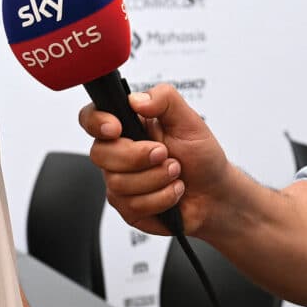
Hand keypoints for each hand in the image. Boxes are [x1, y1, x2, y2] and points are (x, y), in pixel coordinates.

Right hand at [79, 83, 231, 235]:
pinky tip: (173, 191)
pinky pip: (132, 206)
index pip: (91, 117)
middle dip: (137, 156)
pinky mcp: (127, 207)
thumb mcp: (190, 120)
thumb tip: (137, 99)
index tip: (117, 128)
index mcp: (128, 125)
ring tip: (176, 173)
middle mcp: (118, 152)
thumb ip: (165, 99)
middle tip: (165, 154)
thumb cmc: (201, 155)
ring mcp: (120, 181)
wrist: (214, 192)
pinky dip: (161, 198)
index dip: (96, 122)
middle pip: (100, 154)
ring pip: (118, 183)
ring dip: (156, 179)